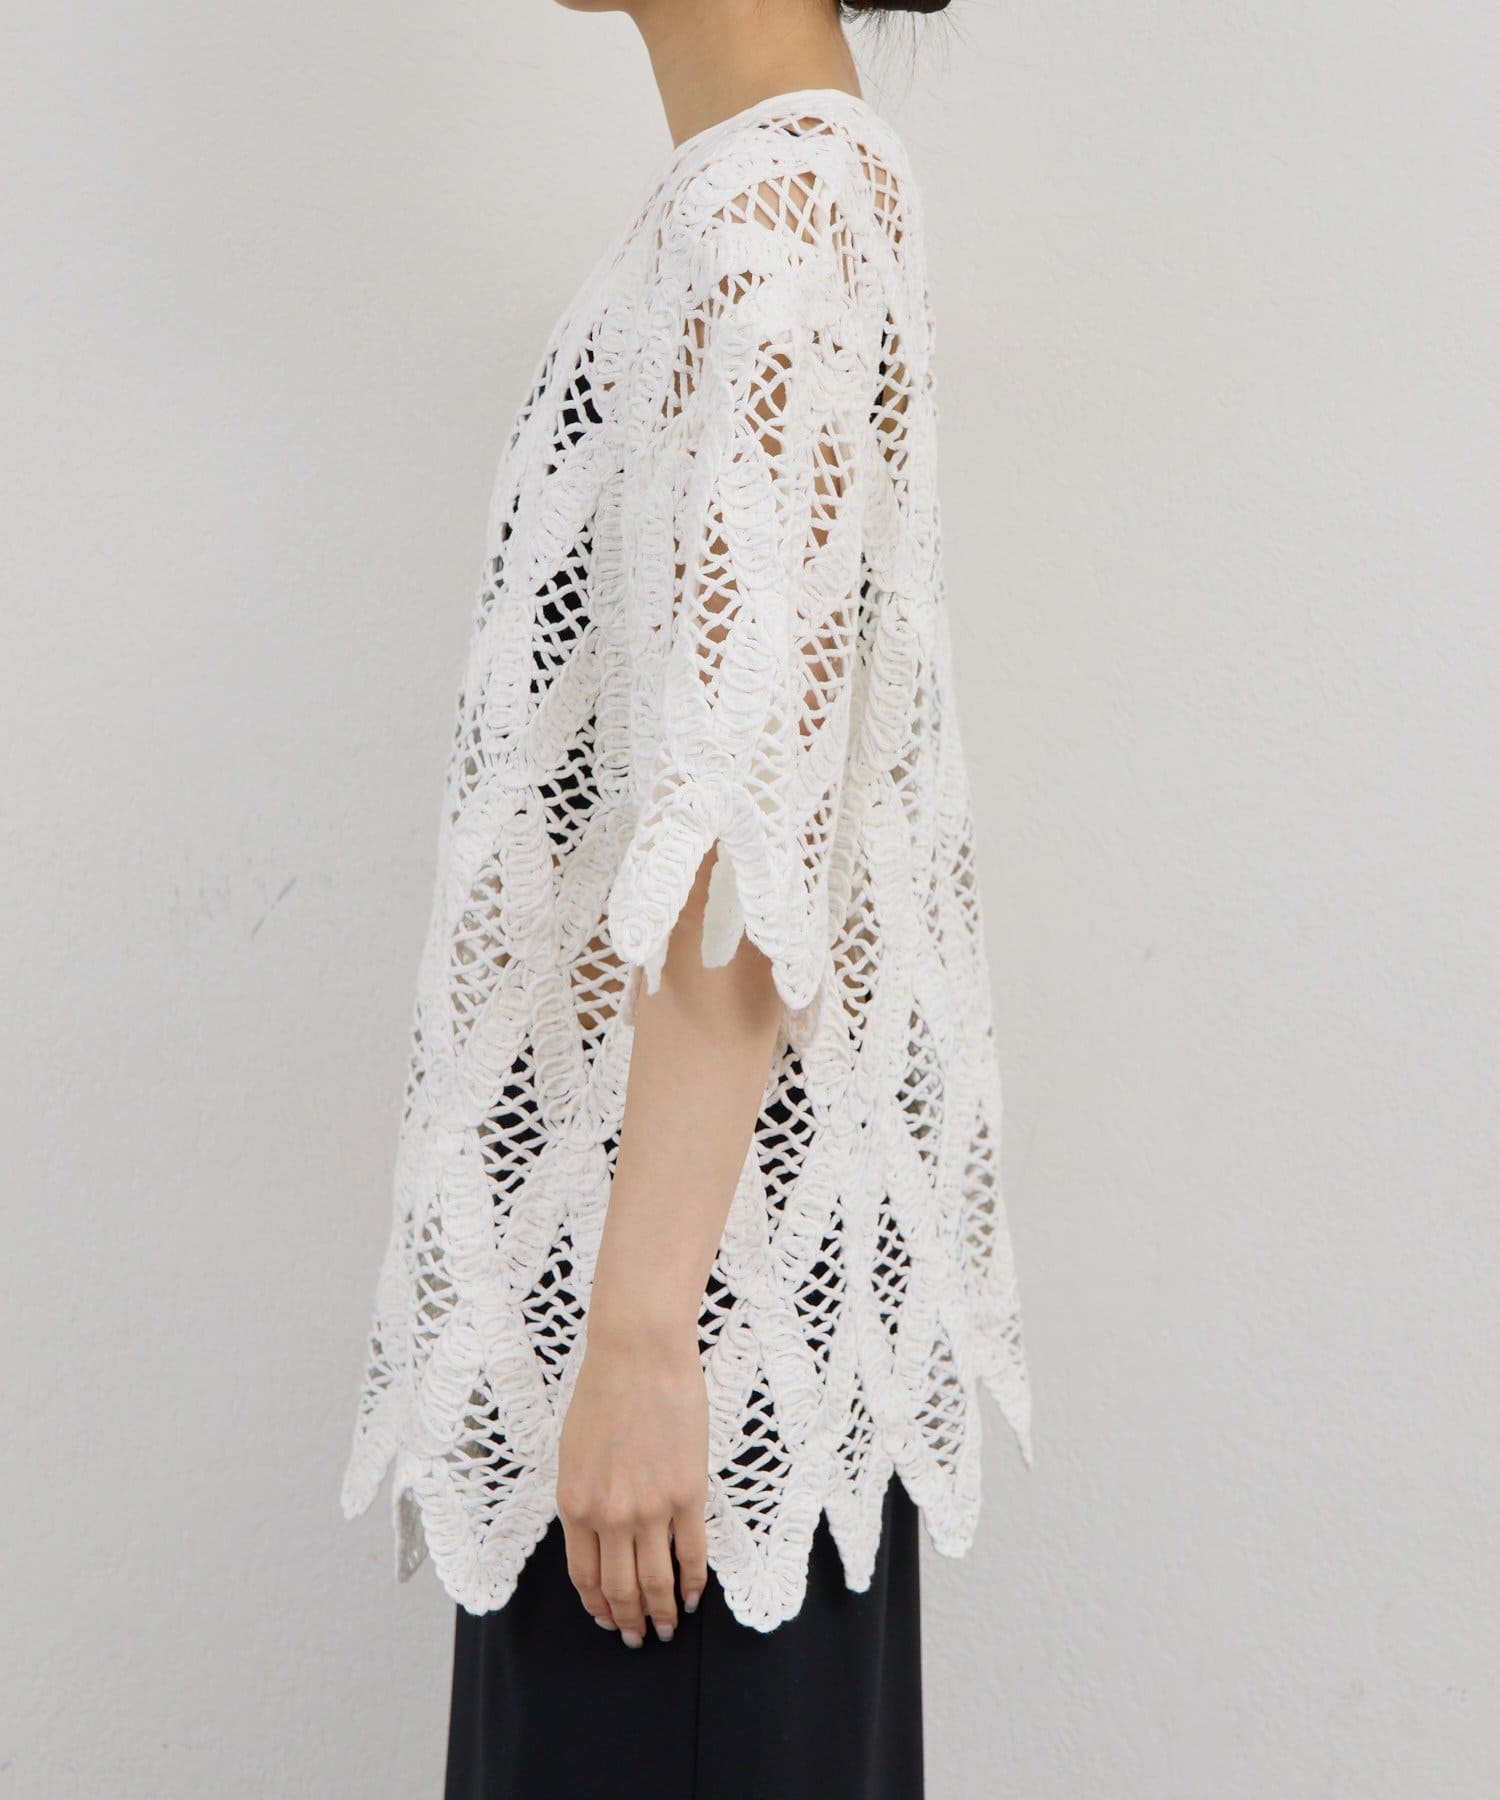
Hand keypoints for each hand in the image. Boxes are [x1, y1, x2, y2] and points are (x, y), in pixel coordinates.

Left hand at [556, 1319, 709, 1646]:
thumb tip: (596, 1536)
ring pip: (655, 1580)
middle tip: (639, 1638)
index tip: (607, 1620)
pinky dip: (693, 1581)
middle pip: (619, 1589)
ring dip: (663, 1612)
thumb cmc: (602, 1391)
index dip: (598, 1606)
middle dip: (629, 1621)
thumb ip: (582, 1498)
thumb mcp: (572, 1451)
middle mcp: (609, 1516)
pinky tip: (694, 1595)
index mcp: (574, 1505)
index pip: (585, 1576)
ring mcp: (650, 1508)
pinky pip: (691, 1552)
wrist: (639, 1354)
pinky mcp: (687, 1493)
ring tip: (670, 1627)